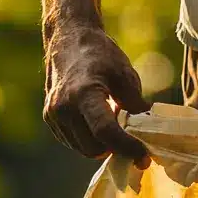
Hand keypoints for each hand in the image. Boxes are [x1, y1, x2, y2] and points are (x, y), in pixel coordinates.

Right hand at [43, 21, 150, 161]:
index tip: (144, 157)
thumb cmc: (100, 54)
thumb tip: (148, 131)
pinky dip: (87, 140)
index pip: (105, 132)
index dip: (127, 148)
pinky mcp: (49, 118)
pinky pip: (72, 141)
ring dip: (100, 146)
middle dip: (114, 149)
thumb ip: (135, 104)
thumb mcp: (124, 74)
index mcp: (84, 94)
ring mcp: (53, 114)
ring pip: (82, 149)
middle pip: (93, 148)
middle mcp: (63, 107)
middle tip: (131, 139)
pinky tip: (96, 123)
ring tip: (113, 126)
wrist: (69, 40)